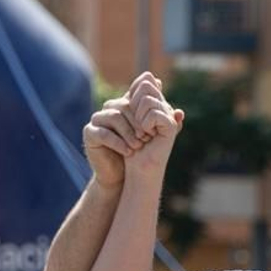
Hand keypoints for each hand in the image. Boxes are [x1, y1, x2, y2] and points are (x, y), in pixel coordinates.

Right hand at [82, 71, 161, 187]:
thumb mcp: (154, 136)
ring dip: (128, 133)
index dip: (145, 110)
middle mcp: (108, 109)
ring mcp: (97, 119)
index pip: (134, 96)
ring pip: (114, 117)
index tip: (154, 128)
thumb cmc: (136, 153)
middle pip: (124, 106)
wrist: (118, 174)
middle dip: (138, 122)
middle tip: (148, 137)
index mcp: (123, 105)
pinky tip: (128, 152)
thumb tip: (181, 112)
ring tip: (138, 146)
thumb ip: (166, 124)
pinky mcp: (89, 133)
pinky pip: (104, 133)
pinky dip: (118, 142)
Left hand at [123, 73, 182, 176]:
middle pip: (146, 85)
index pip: (145, 80)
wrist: (138, 168)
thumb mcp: (130, 118)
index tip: (130, 113)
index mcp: (157, 103)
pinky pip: (154, 113)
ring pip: (147, 99)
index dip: (133, 93)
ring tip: (141, 132)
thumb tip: (150, 75)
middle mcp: (166, 107)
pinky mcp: (172, 126)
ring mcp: (170, 115)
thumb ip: (136, 98)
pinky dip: (145, 125)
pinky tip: (147, 136)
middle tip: (136, 124)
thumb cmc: (131, 146)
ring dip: (137, 117)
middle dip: (134, 104)